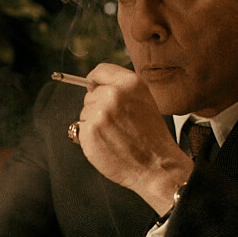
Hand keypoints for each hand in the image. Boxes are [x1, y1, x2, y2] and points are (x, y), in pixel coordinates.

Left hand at [80, 63, 193, 214]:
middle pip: (90, 94)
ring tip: (114, 135)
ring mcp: (99, 113)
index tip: (92, 86)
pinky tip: (107, 144)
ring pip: (85, 113)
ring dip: (93, 124)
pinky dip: (89, 138)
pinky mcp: (89, 131)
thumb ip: (122, 89)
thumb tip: (96, 85)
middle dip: (97, 107)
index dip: (95, 80)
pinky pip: (80, 129)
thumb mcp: (144, 101)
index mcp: (130, 83)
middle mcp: (113, 94)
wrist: (156, 165)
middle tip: (116, 124)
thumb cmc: (152, 138)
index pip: (100, 70)